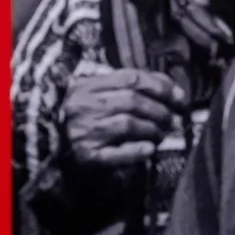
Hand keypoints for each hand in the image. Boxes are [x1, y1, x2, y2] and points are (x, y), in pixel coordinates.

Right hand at [60, 62, 184, 169]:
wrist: (56, 152)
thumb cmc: (85, 120)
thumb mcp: (99, 95)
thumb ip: (128, 87)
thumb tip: (173, 89)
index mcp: (86, 86)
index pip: (131, 77)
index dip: (160, 86)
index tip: (179, 97)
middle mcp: (82, 106)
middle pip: (133, 100)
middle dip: (161, 110)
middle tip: (175, 119)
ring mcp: (83, 131)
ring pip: (129, 124)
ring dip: (153, 129)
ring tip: (163, 133)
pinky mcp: (86, 156)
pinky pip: (119, 152)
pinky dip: (138, 150)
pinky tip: (150, 149)